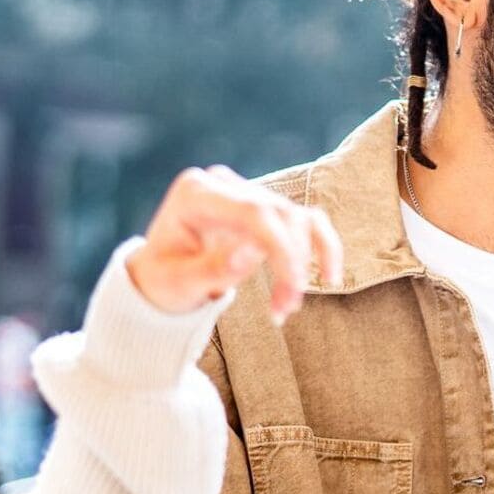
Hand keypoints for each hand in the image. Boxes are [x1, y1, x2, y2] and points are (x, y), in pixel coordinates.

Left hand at [126, 166, 342, 322]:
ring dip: (307, 263)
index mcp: (196, 193)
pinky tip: (330, 277)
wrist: (162, 277)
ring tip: (290, 305)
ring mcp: (249, 193)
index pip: (254, 211)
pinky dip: (323, 248)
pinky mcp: (268, 208)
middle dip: (293, 264)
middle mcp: (225, 185)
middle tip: (286, 309)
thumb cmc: (164, 280)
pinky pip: (307, 222)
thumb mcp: (178, 283)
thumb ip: (213, 268)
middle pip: (280, 214)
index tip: (294, 288)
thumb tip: (253, 253)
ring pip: (299, 219)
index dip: (282, 248)